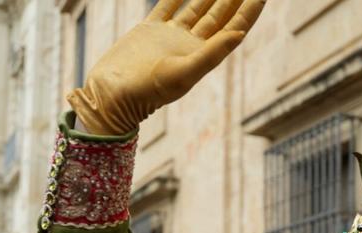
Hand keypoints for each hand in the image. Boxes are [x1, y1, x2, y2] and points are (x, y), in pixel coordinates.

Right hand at [68, 0, 265, 134]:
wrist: (112, 94)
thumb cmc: (148, 91)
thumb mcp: (183, 73)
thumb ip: (212, 53)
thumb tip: (240, 34)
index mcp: (203, 56)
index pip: (234, 28)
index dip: (249, 11)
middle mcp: (190, 45)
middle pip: (220, 15)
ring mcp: (170, 36)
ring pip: (197, 7)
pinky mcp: (150, 30)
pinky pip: (169, 4)